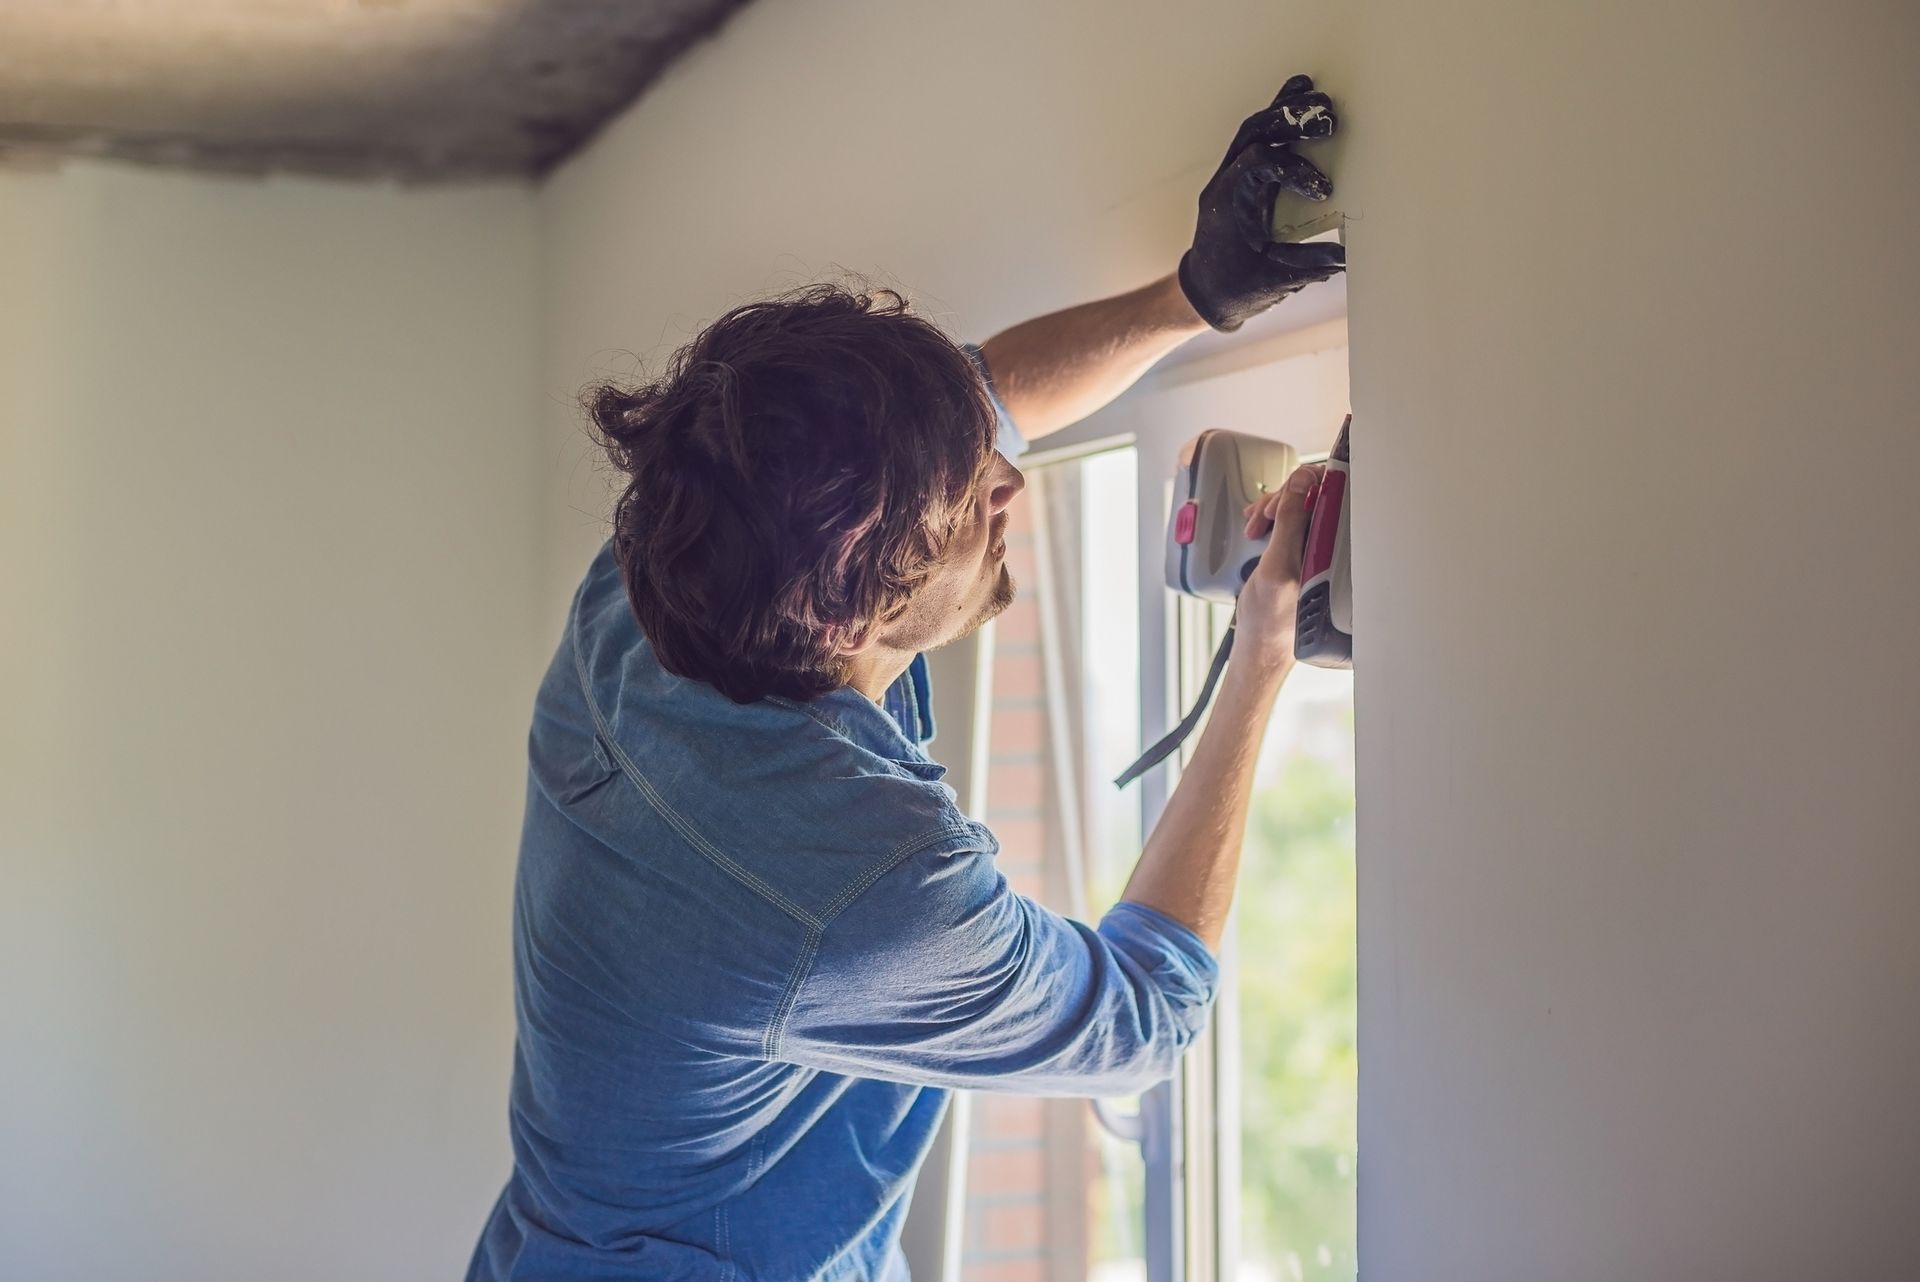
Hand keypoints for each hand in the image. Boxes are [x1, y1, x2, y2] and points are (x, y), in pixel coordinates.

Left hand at [1177, 75, 1344, 332]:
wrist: (1205, 292)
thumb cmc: (1234, 287)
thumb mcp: (1274, 280)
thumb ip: (1309, 265)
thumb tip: (1347, 256)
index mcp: (1229, 203)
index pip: (1260, 165)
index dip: (1295, 168)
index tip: (1324, 190)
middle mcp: (1226, 183)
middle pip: (1255, 133)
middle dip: (1291, 120)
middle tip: (1329, 118)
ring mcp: (1230, 176)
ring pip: (1254, 128)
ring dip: (1284, 109)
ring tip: (1316, 94)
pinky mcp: (1241, 176)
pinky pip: (1256, 137)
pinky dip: (1277, 117)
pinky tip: (1299, 97)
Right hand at [1233, 462, 1324, 667]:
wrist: (1260, 644)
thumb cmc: (1272, 617)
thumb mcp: (1276, 563)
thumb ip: (1291, 519)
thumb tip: (1303, 481)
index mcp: (1335, 547)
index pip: (1333, 494)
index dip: (1303, 488)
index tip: (1278, 505)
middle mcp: (1331, 546)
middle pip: (1313, 495)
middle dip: (1281, 500)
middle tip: (1261, 520)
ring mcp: (1317, 548)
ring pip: (1299, 505)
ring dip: (1272, 509)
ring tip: (1254, 527)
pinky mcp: (1303, 552)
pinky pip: (1291, 520)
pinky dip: (1271, 519)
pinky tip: (1258, 528)